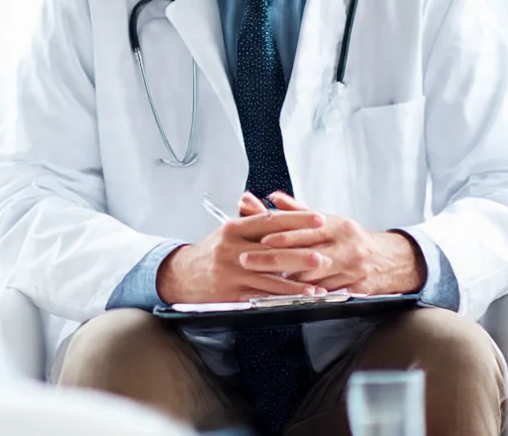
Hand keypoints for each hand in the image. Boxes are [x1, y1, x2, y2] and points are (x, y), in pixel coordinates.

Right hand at [156, 200, 329, 303]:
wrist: (182, 275)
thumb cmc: (213, 251)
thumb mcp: (229, 231)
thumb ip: (254, 221)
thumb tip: (282, 209)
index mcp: (233, 228)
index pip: (269, 221)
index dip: (295, 220)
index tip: (318, 219)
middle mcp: (232, 250)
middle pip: (271, 252)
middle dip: (300, 255)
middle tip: (324, 256)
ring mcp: (232, 273)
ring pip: (269, 278)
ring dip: (296, 283)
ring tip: (319, 285)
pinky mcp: (232, 294)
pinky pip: (262, 296)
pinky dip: (284, 298)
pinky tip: (300, 299)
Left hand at [249, 193, 425, 294]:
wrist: (392, 260)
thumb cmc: (353, 239)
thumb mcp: (330, 220)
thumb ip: (299, 211)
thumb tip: (273, 197)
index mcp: (339, 227)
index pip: (308, 230)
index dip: (284, 235)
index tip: (261, 239)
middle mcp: (346, 249)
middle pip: (307, 256)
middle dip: (275, 260)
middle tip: (248, 261)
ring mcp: (351, 273)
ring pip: (314, 280)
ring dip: (284, 283)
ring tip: (258, 281)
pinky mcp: (355, 293)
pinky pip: (325, 297)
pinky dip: (304, 299)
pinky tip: (284, 300)